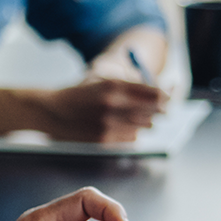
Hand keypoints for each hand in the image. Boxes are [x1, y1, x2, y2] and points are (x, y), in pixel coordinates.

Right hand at [35, 77, 164, 143]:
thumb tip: (162, 93)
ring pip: (144, 127)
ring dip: (144, 123)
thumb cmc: (80, 93)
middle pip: (153, 111)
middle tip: (161, 109)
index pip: (154, 93)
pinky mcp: (104, 140)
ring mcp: (108, 124)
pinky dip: (132, 134)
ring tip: (134, 117)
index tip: (169, 96)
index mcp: (113, 84)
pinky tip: (120, 127)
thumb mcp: (103, 80)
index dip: (166, 95)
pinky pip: (131, 139)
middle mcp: (113, 104)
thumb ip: (131, 85)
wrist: (51, 111)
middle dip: (159, 111)